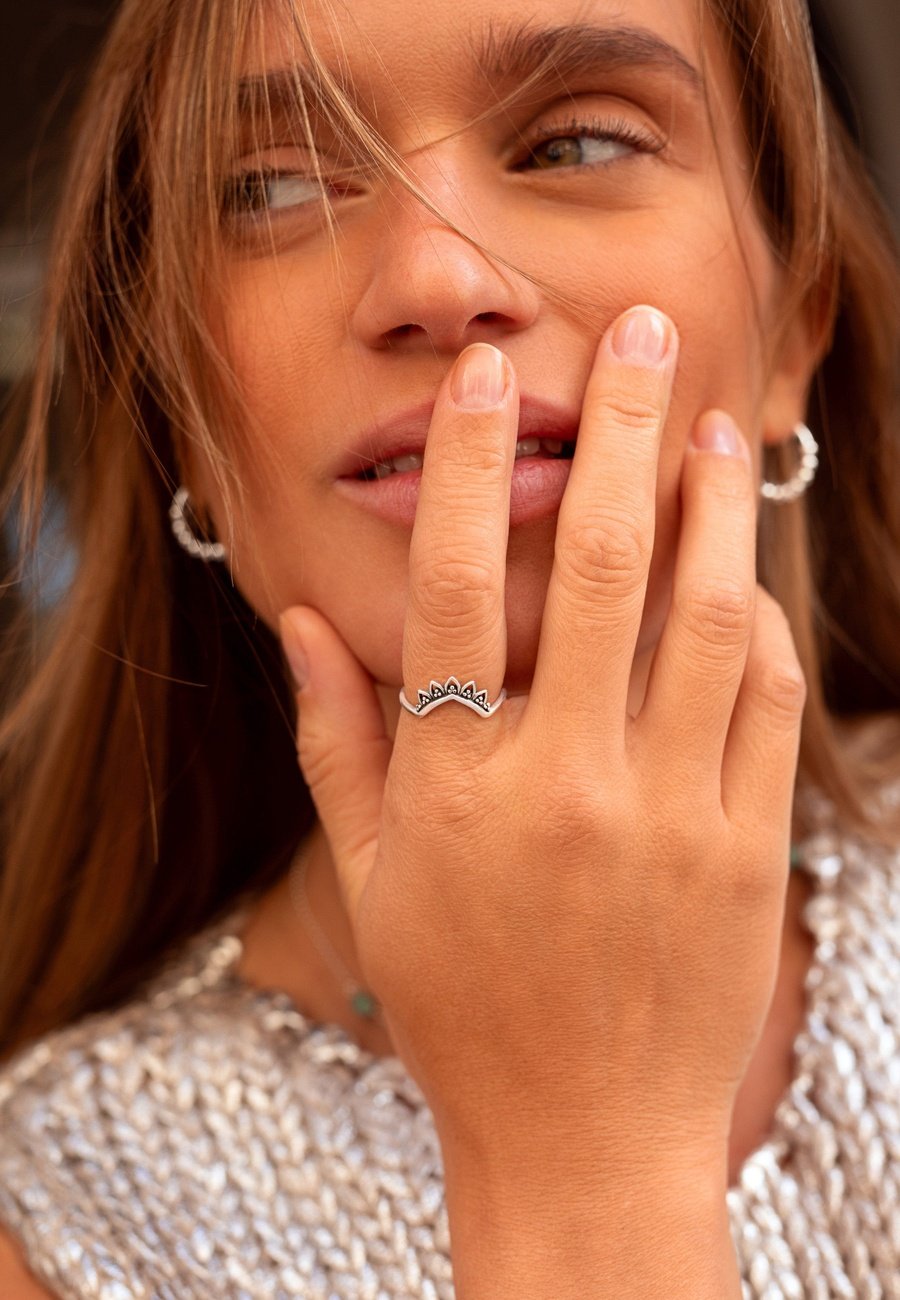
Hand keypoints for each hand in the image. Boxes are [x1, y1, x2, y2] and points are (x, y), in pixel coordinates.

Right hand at [279, 306, 804, 1184]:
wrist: (582, 1138)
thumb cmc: (461, 1002)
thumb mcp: (371, 877)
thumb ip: (332, 741)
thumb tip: (295, 618)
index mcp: (456, 788)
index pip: (454, 588)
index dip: (469, 468)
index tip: (485, 381)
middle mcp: (565, 784)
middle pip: (597, 564)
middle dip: (617, 428)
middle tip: (635, 334)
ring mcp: (668, 814)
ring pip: (707, 615)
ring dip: (710, 504)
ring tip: (708, 425)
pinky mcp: (745, 848)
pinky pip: (767, 702)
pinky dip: (761, 619)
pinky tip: (744, 566)